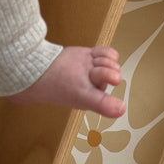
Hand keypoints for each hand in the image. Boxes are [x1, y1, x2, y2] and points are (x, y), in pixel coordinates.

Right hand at [9, 46, 125, 117]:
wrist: (40, 68)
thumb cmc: (59, 85)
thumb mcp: (84, 97)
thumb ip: (103, 104)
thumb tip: (123, 110)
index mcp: (98, 98)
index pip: (116, 83)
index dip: (109, 75)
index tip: (93, 75)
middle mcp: (98, 87)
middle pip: (115, 70)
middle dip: (102, 66)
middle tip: (87, 70)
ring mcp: (95, 72)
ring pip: (113, 62)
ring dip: (101, 59)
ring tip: (87, 63)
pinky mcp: (91, 60)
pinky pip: (109, 54)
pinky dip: (103, 53)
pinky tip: (92, 56)